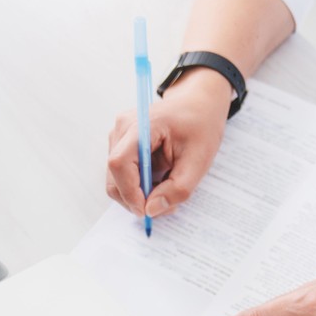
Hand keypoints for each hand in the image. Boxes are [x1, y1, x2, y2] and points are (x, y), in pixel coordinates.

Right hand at [105, 71, 232, 220]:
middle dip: (135, 199)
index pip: (120, 163)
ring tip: (167, 192)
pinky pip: (123, 174)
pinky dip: (139, 186)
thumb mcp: (199, 160)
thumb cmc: (201, 125)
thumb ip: (177, 188)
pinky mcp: (122, 145)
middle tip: (165, 206)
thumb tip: (151, 210)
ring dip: (138, 194)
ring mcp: (119, 136)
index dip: (130, 192)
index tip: (148, 211)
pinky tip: (160, 181)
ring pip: (117, 179)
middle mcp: (123, 129)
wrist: (199, 104)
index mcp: (141, 126)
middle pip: (114, 176)